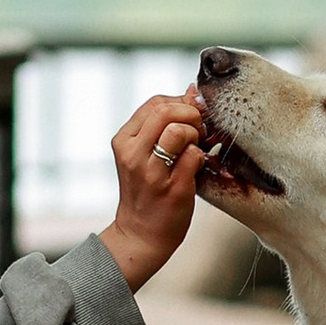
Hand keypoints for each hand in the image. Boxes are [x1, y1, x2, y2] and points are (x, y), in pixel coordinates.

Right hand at [97, 88, 204, 293]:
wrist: (140, 235)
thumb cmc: (148, 191)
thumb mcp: (146, 152)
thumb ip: (166, 123)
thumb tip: (191, 89)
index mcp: (123, 140)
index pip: (156, 103)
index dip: (180, 105)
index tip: (190, 120)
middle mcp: (132, 153)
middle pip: (166, 111)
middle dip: (191, 116)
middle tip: (199, 132)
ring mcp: (150, 172)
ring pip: (179, 131)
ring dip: (196, 136)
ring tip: (197, 149)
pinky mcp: (171, 189)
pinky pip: (194, 156)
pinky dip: (202, 158)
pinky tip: (198, 168)